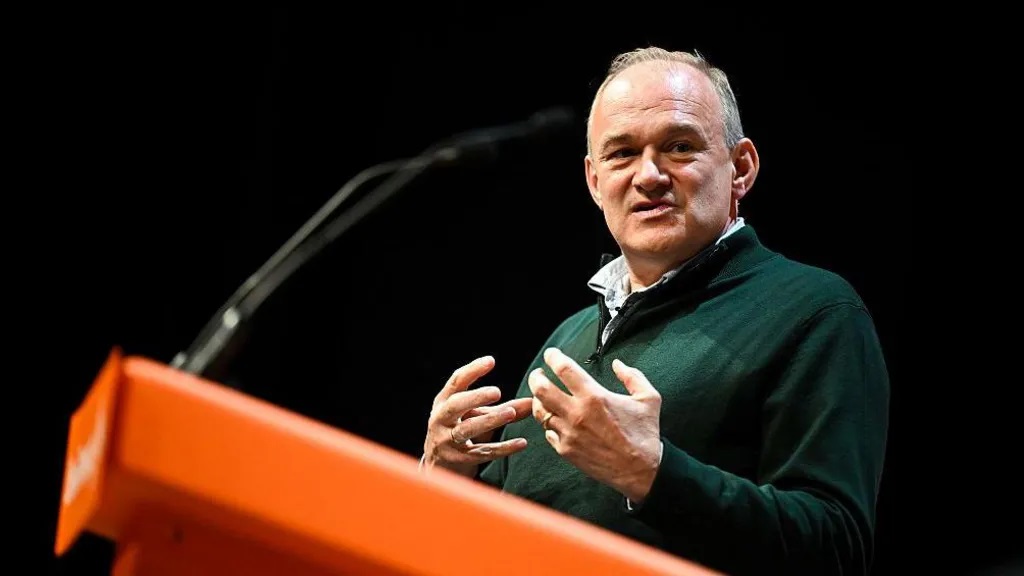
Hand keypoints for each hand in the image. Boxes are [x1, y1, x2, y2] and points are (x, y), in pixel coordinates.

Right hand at [423, 355, 531, 477]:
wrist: (440, 467)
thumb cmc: (461, 432)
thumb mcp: (478, 416)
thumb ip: (503, 408)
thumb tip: (533, 401)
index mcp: (444, 401)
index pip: (456, 381)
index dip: (472, 370)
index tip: (491, 361)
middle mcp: (440, 419)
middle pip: (456, 405)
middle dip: (476, 397)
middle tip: (497, 392)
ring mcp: (446, 441)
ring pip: (467, 429)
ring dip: (490, 420)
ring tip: (511, 413)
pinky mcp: (457, 460)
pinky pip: (481, 453)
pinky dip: (502, 448)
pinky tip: (520, 443)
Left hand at [529, 348, 662, 502]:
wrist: (641, 471)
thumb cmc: (645, 434)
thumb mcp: (649, 399)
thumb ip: (632, 377)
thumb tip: (617, 364)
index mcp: (594, 397)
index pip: (564, 369)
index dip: (553, 357)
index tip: (551, 354)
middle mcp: (577, 414)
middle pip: (541, 389)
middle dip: (536, 377)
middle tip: (539, 374)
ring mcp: (569, 434)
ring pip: (540, 412)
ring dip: (538, 401)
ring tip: (542, 396)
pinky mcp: (566, 451)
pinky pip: (548, 433)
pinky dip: (549, 424)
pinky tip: (554, 420)